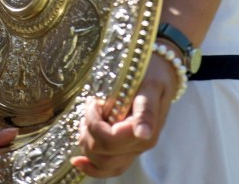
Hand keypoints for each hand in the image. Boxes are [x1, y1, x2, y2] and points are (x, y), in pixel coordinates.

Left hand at [71, 52, 177, 178]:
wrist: (160, 72)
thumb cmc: (152, 74)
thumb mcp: (149, 85)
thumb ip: (146, 110)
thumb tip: (143, 134)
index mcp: (146, 133)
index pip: (109, 141)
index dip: (93, 123)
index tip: (92, 101)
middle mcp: (140, 146)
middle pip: (102, 154)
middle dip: (88, 132)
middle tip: (89, 107)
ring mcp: (133, 150)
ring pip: (102, 163)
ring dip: (88, 143)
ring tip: (87, 119)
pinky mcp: (127, 149)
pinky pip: (109, 167)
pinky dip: (91, 167)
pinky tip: (78, 161)